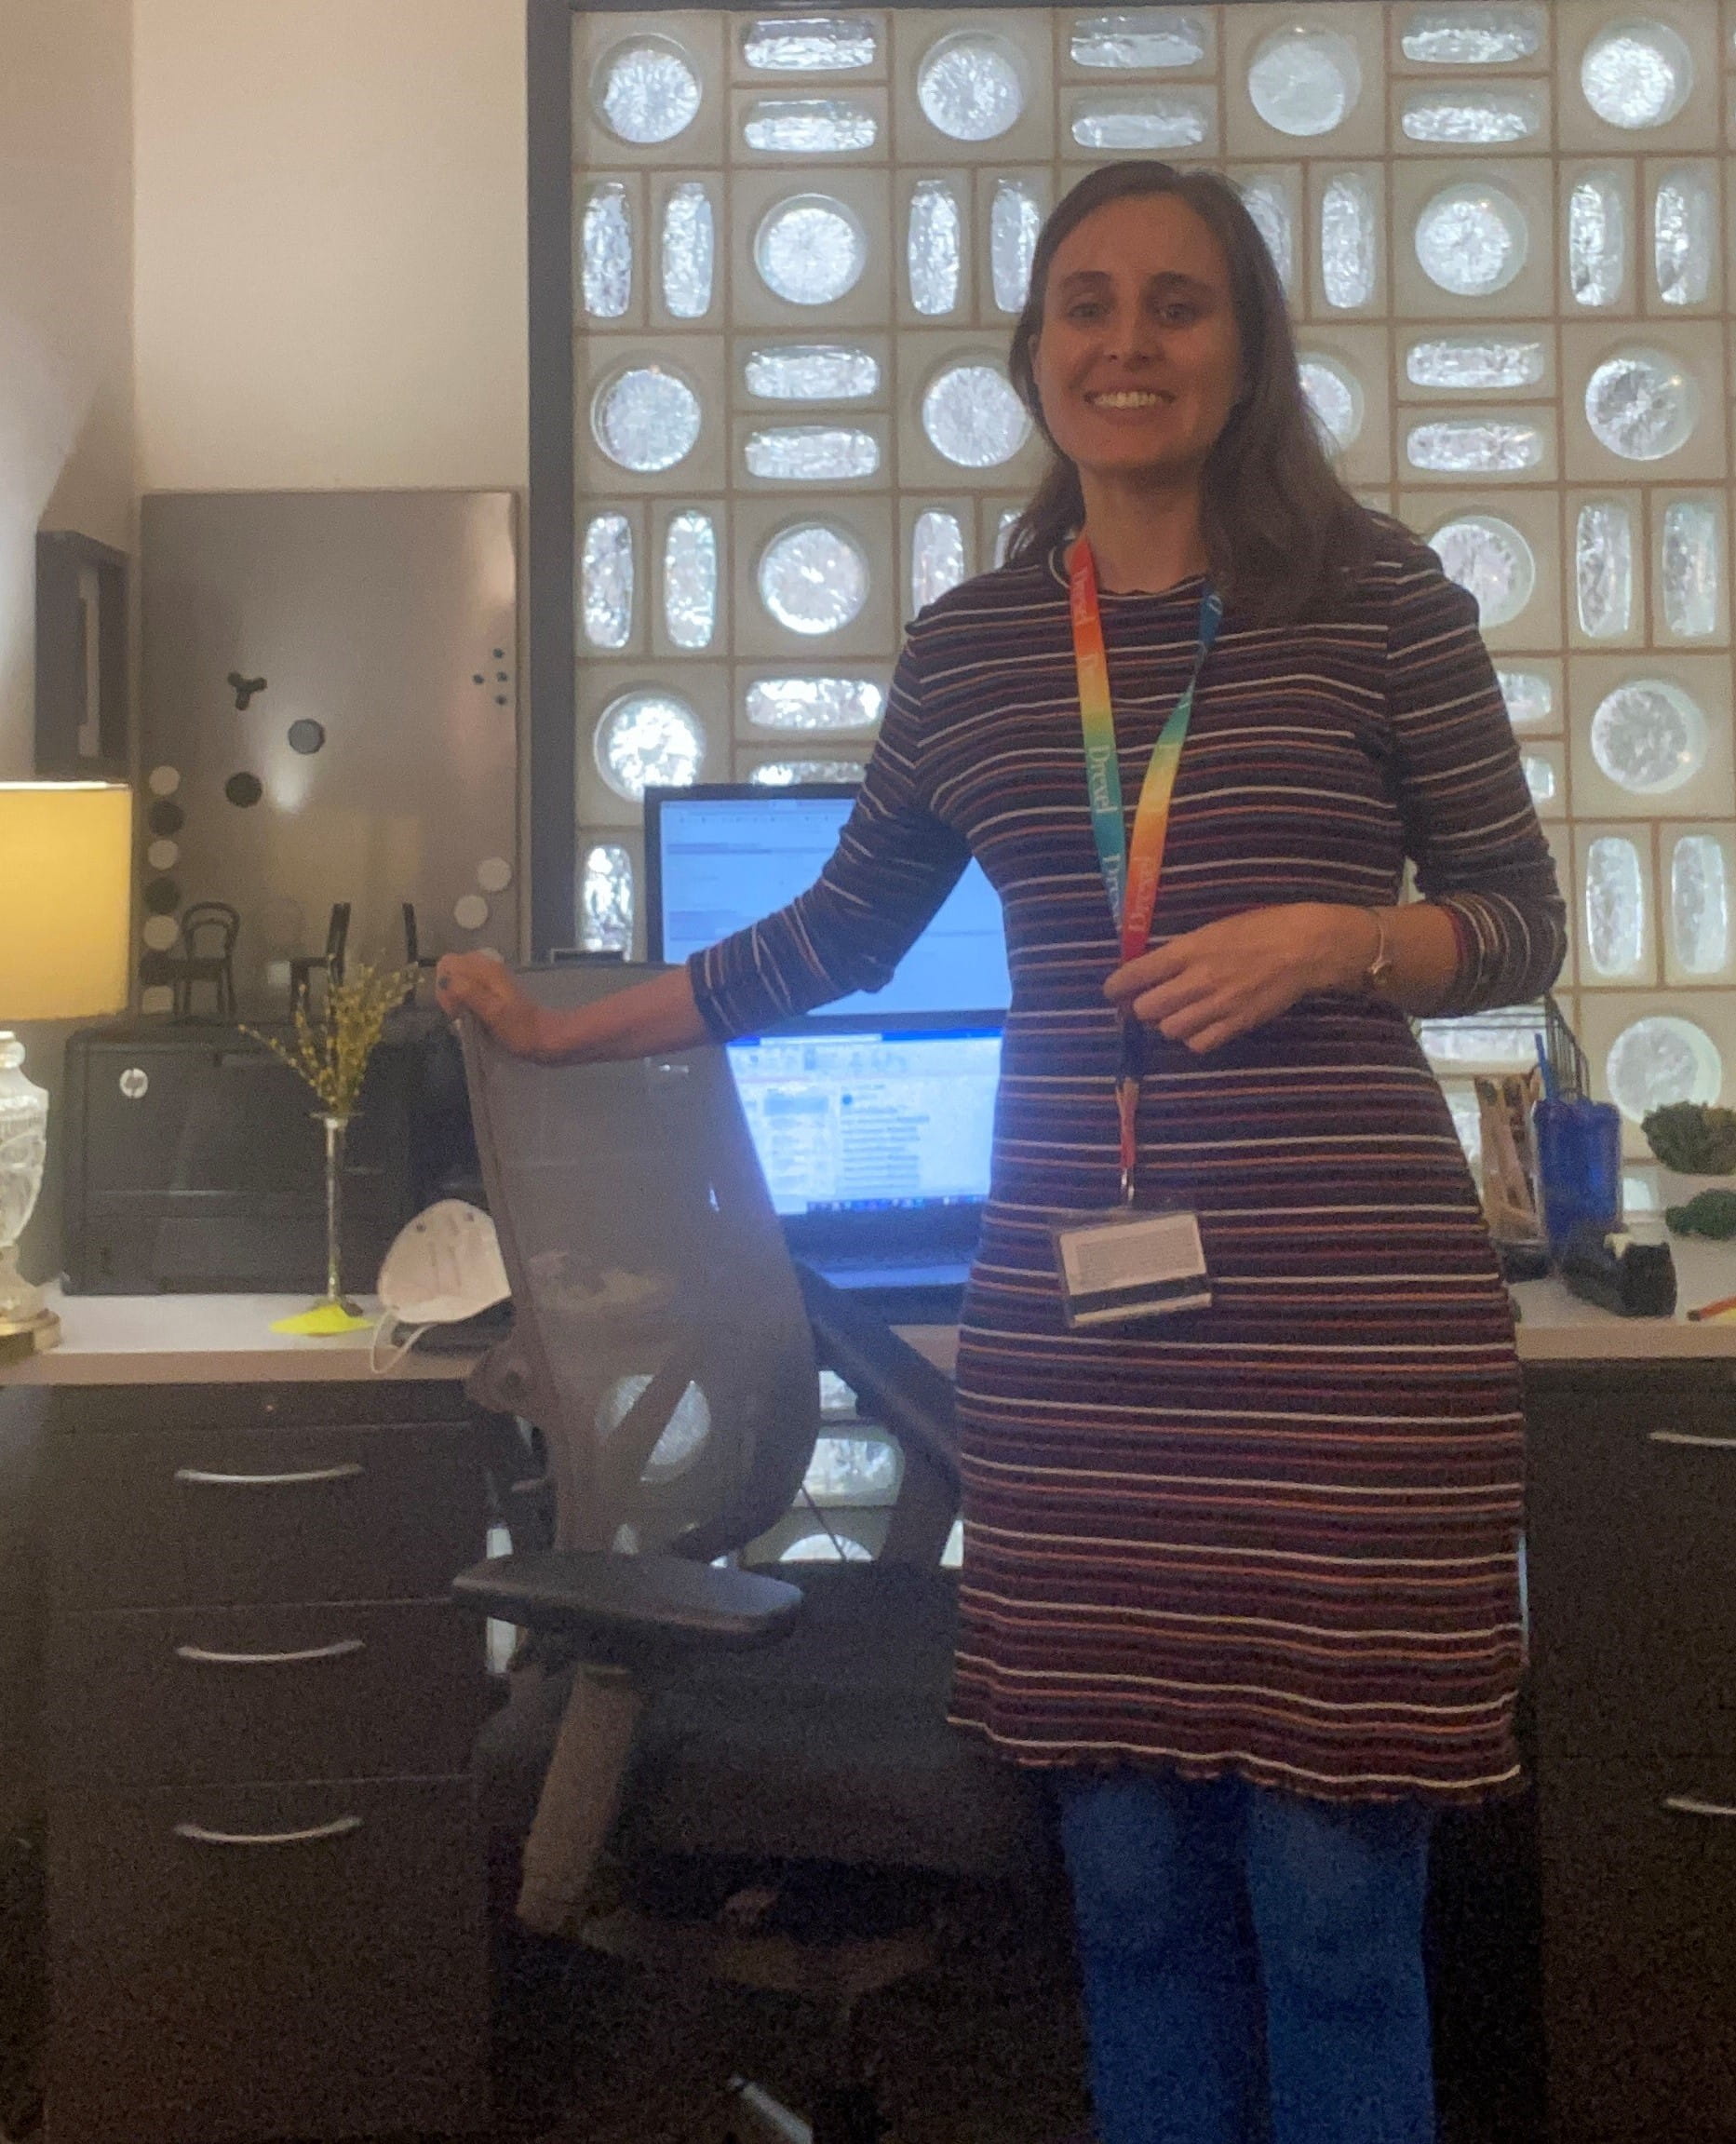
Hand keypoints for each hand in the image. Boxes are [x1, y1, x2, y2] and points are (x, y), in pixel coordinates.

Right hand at [434, 952, 549, 1058]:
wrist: (544, 1036)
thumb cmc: (519, 1028)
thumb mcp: (492, 1012)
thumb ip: (468, 993)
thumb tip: (446, 981)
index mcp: (486, 969)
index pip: (447, 963)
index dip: (444, 986)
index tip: (454, 1008)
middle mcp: (487, 966)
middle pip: (451, 969)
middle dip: (448, 992)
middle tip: (460, 1014)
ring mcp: (490, 976)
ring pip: (458, 979)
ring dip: (456, 998)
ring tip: (467, 1017)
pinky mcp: (493, 987)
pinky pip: (468, 987)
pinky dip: (465, 1001)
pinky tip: (475, 1016)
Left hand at [1105, 903, 1376, 1055]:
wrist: (1305, 947)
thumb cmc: (1260, 928)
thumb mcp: (1213, 929)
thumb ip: (1181, 950)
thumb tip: (1151, 968)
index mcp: (1188, 949)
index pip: (1136, 974)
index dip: (1116, 986)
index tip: (1112, 991)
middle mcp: (1198, 980)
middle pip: (1146, 1009)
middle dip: (1141, 1007)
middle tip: (1147, 1002)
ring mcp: (1217, 1006)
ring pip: (1169, 1030)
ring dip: (1168, 1023)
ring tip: (1178, 1012)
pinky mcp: (1236, 1025)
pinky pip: (1198, 1045)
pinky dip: (1194, 1038)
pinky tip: (1201, 1025)